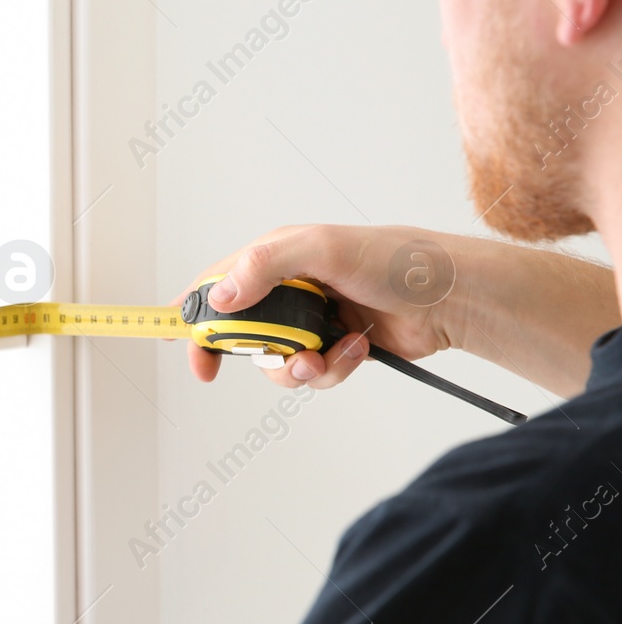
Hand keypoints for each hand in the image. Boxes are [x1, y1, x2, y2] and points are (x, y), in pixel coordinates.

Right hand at [180, 224, 459, 389]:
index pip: (216, 285)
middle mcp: (290, 290)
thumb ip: (264, 266)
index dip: (189, 313)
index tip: (171, 339)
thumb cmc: (397, 260)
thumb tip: (219, 298)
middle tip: (229, 367)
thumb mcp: (323, 249)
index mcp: (276, 258)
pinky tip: (358, 348)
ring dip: (296, 367)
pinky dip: (333, 369)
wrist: (452, 299)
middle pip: (239, 332)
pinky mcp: (335, 348)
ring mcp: (312, 321)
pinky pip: (312, 374)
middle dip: (244, 351)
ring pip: (274, 362)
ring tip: (325, 355)